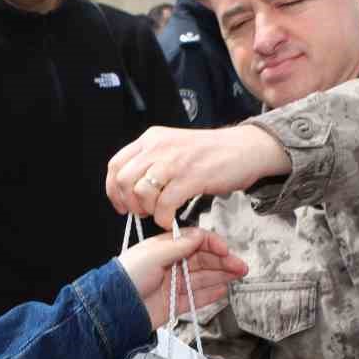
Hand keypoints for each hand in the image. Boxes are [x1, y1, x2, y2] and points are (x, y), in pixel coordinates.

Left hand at [106, 125, 290, 229]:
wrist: (245, 148)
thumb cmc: (211, 153)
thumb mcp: (174, 148)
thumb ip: (152, 162)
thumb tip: (133, 189)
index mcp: (151, 139)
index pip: (116, 165)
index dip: (113, 190)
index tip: (121, 205)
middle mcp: (159, 147)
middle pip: (124, 180)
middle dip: (130, 203)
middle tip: (144, 211)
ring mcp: (174, 161)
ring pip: (141, 192)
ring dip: (148, 210)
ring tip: (160, 213)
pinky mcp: (191, 177)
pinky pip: (165, 204)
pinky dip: (164, 218)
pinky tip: (171, 219)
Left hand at [120, 229, 247, 329]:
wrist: (114, 308)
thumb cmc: (126, 277)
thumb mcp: (153, 254)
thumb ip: (178, 245)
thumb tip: (198, 235)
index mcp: (164, 249)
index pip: (194, 242)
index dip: (212, 244)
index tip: (225, 250)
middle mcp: (170, 265)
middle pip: (202, 261)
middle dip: (222, 262)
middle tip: (239, 266)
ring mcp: (172, 285)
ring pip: (203, 279)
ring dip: (221, 276)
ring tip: (237, 276)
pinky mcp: (173, 304)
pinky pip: (196, 298)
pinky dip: (210, 295)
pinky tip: (222, 290)